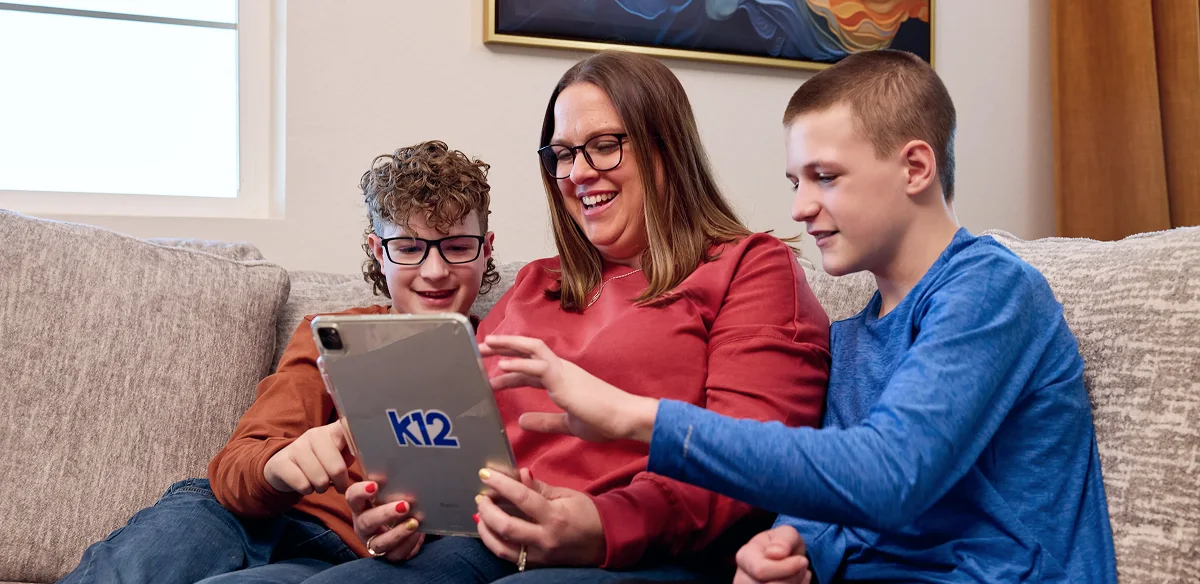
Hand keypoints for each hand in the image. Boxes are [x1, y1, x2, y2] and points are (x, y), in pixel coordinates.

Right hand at [263, 420, 352, 493]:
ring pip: (319, 479)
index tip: (361, 455)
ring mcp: (296, 447)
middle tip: (339, 486)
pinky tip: (306, 484)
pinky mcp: (281, 462)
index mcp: (333, 430)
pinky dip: (307, 490)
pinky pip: (302, 484)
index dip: (358, 441)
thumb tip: (373, 469)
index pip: (349, 429)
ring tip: (321, 484)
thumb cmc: (321, 461)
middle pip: (336, 467)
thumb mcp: (340, 454)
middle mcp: (315, 434)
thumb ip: (356, 455)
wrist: (284, 466)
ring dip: (322, 487)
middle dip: (340, 483)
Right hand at [346, 481, 424, 561]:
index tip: (374, 486)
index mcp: (360, 506)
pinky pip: (396, 554)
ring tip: (414, 522)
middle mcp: (363, 525)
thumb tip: (405, 461)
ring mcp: (373, 542)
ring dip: (398, 533)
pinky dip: (408, 544)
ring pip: (380, 543)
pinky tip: (419, 534)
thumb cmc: (391, 501)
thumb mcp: (388, 491)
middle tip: (404, 505)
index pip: (353, 497)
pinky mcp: (387, 555)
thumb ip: (391, 481)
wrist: (398, 525)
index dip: (360, 492)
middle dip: (385, 514)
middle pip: (367, 522)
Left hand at [475, 467, 604, 567]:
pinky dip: (495, 542)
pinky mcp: (536, 564)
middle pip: (505, 527)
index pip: (521, 498)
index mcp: (555, 516)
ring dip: (485, 529)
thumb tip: (519, 474)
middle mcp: (545, 538)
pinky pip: (509, 556)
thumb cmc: (587, 513)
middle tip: (481, 496)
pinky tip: (489, 530)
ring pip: (501, 547)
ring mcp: (539, 555)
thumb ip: (539, 487)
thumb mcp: (566, 495)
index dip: (501, 484)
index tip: (485, 474)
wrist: (606, 542)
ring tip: (480, 514)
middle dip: (487, 510)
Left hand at [479, 335, 658, 442]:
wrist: (625, 419)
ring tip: (485, 345)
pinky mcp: (564, 380)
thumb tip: (521, 421)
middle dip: (503, 347)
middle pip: (528, 350)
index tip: (491, 375)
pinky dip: (519, 363)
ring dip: (507, 346)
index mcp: (563, 379)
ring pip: (531, 349)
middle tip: (480, 348)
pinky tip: (502, 364)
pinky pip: (538, 366)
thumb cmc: (603, 420)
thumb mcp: (567, 423)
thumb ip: (545, 421)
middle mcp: (561, 369)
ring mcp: (563, 372)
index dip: (511, 371)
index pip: (532, 370)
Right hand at [734, 525, 812, 583]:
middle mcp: (741, 578)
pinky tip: (797, 583)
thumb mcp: (786, 534)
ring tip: (800, 575)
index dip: (786, 568)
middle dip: (793, 578)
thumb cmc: (783, 546)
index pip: (761, 570)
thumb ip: (783, 540)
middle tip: (802, 567)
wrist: (783, 559)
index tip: (802, 560)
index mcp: (744, 557)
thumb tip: (775, 553)